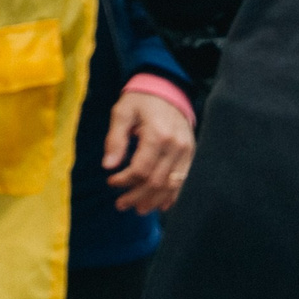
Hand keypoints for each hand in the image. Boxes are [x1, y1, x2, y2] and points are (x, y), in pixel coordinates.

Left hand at [104, 89, 195, 213]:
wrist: (168, 89)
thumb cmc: (140, 101)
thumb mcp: (121, 113)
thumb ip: (115, 139)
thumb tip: (108, 165)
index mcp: (157, 135)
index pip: (141, 169)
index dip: (125, 180)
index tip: (111, 182)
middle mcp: (175, 146)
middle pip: (157, 181)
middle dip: (137, 196)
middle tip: (120, 205)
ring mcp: (186, 152)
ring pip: (171, 185)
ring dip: (153, 200)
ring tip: (138, 209)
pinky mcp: (191, 154)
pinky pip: (184, 180)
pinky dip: (173, 195)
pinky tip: (161, 205)